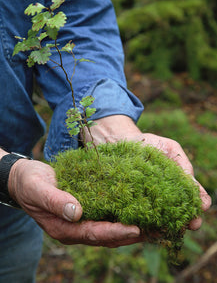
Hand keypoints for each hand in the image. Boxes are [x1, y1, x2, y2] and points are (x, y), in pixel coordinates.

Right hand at [7, 157, 145, 246]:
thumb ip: (54, 200)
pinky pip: (107, 216)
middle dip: (130, 234)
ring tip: (153, 223)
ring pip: (109, 228)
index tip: (136, 229)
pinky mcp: (86, 210)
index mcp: (63, 228)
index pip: (93, 233)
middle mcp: (75, 228)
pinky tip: (137, 208)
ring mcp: (81, 221)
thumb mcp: (38, 189)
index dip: (115, 232)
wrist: (25, 179)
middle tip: (155, 229)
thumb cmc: (29, 183)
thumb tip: (75, 211)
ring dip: (130, 227)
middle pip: (107, 236)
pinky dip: (122, 215)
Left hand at [84, 115, 211, 229]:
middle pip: (180, 213)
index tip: (203, 207)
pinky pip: (138, 215)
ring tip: (173, 227)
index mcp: (178, 184)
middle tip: (193, 224)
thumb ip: (182, 164)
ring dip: (168, 225)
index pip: (193, 197)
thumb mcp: (170, 148)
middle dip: (188, 220)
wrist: (124, 143)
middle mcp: (166, 197)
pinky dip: (144, 221)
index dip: (199, 203)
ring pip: (160, 219)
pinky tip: (147, 224)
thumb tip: (194, 184)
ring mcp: (149, 202)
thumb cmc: (150, 144)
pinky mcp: (131, 204)